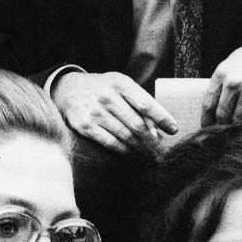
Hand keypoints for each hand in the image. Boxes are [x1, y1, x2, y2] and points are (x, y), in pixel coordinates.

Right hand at [52, 71, 177, 151]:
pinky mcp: (86, 126)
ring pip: (125, 136)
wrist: (68, 90)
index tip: (173, 130)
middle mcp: (107, 97)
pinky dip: (125, 151)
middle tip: (164, 153)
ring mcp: (95, 113)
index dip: (162, 118)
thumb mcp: (121, 86)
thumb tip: (157, 130)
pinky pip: (110, 143)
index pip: (145, 103)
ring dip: (142, 149)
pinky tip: (134, 156)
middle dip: (153, 142)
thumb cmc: (103, 89)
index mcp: (120, 83)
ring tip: (153, 157)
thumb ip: (138, 103)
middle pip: (137, 124)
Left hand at [203, 17, 241, 126]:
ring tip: (238, 122)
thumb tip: (212, 105)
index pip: (208, 104)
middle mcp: (234, 84)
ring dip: (236, 124)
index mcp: (223, 73)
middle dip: (220, 124)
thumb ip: (221, 81)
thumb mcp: (232, 62)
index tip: (206, 126)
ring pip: (237, 120)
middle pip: (221, 115)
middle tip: (221, 128)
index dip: (205, 118)